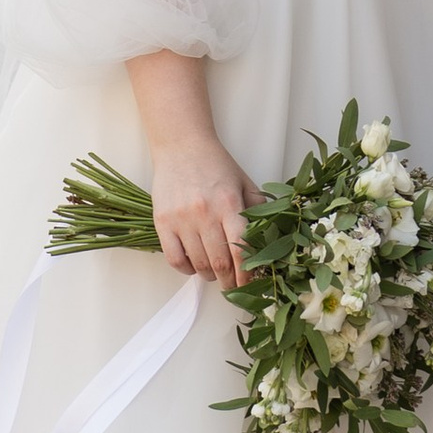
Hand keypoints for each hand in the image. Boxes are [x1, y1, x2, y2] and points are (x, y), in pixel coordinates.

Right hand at [144, 129, 261, 288]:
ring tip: (215, 274)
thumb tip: (270, 241)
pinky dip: (186, 270)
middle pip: (220, 262)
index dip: (247, 274)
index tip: (250, 284)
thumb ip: (259, 210)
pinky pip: (174, 259)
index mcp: (229, 204)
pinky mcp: (162, 222)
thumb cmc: (216, 165)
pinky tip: (194, 265)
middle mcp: (205, 213)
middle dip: (230, 282)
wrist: (182, 146)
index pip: (241, 250)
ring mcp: (182, 219)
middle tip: (233, 287)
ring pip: (198, 264)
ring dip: (210, 276)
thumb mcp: (244, 183)